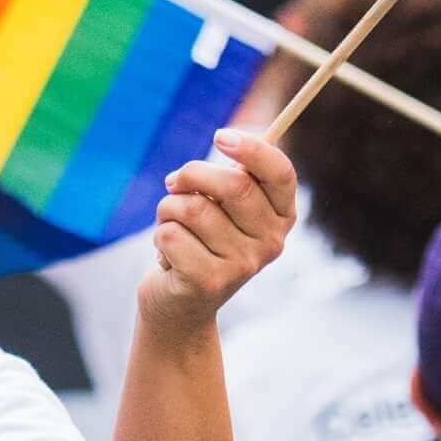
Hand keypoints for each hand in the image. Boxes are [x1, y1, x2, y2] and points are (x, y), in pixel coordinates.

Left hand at [138, 130, 295, 338]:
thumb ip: (230, 176)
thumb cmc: (201, 241)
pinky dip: (159, 236)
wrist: (181, 305)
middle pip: (234, 185)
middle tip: (174, 182)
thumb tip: (229, 139)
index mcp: (281, 216)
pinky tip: (168, 255)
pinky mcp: (210, 282)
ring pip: (192, 209)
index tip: (220, 136)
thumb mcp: (221, 207)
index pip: (281, 173)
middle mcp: (272, 242)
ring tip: (171, 226)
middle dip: (192, 174)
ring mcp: (244, 265)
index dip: (252, 149)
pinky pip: (170, 234)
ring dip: (168, 209)